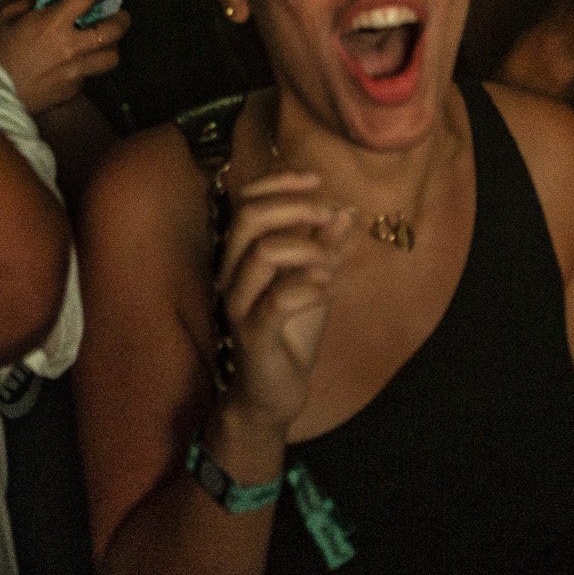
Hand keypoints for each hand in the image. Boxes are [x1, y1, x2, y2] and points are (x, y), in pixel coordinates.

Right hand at [0, 0, 133, 113]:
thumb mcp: (7, 19)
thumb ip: (28, 4)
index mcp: (54, 22)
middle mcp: (71, 46)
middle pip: (113, 31)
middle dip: (122, 20)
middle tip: (120, 16)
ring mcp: (75, 71)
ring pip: (111, 58)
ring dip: (110, 47)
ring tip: (103, 44)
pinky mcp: (73, 90)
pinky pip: (89, 76)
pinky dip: (86, 68)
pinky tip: (73, 67)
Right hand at [211, 169, 357, 437]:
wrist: (276, 394)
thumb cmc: (291, 332)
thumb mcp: (313, 281)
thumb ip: (324, 246)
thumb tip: (343, 209)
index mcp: (239, 255)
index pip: (245, 201)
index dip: (278, 182)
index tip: (317, 180)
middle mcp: (230, 273)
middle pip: (247, 218)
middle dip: (293, 206)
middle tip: (328, 214)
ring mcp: (238, 305)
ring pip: (262, 253)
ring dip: (307, 248)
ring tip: (330, 264)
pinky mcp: (253, 335)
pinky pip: (277, 300)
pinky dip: (309, 287)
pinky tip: (326, 289)